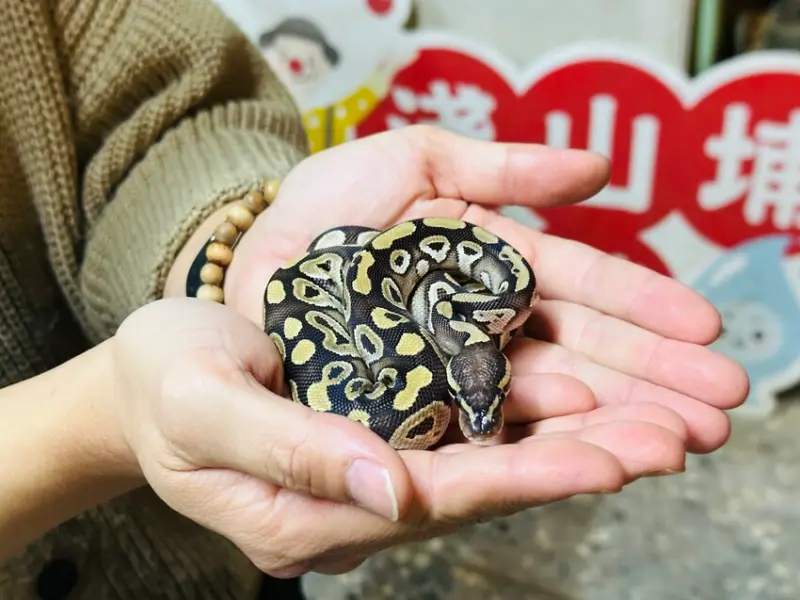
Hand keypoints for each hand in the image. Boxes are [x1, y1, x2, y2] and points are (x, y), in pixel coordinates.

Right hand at [110, 298, 687, 577]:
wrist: (147, 378)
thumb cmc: (163, 386)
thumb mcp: (203, 404)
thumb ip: (291, 451)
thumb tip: (387, 491)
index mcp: (310, 512)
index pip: (434, 498)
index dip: (520, 479)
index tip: (603, 462)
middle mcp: (356, 499)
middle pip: (480, 486)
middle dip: (572, 464)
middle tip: (666, 443)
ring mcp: (371, 467)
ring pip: (484, 458)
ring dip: (565, 441)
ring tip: (650, 423)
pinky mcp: (380, 430)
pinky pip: (462, 427)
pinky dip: (523, 415)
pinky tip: (577, 394)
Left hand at [225, 125, 748, 455]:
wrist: (246, 262)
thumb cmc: (324, 214)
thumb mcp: (411, 165)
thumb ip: (500, 166)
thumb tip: (596, 171)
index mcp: (490, 272)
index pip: (578, 291)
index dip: (641, 309)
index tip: (702, 330)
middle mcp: (481, 333)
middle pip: (577, 359)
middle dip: (648, 384)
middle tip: (717, 408)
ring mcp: (449, 381)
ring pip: (541, 407)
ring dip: (612, 427)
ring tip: (675, 444)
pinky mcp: (412, 421)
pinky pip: (479, 439)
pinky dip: (535, 448)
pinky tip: (593, 459)